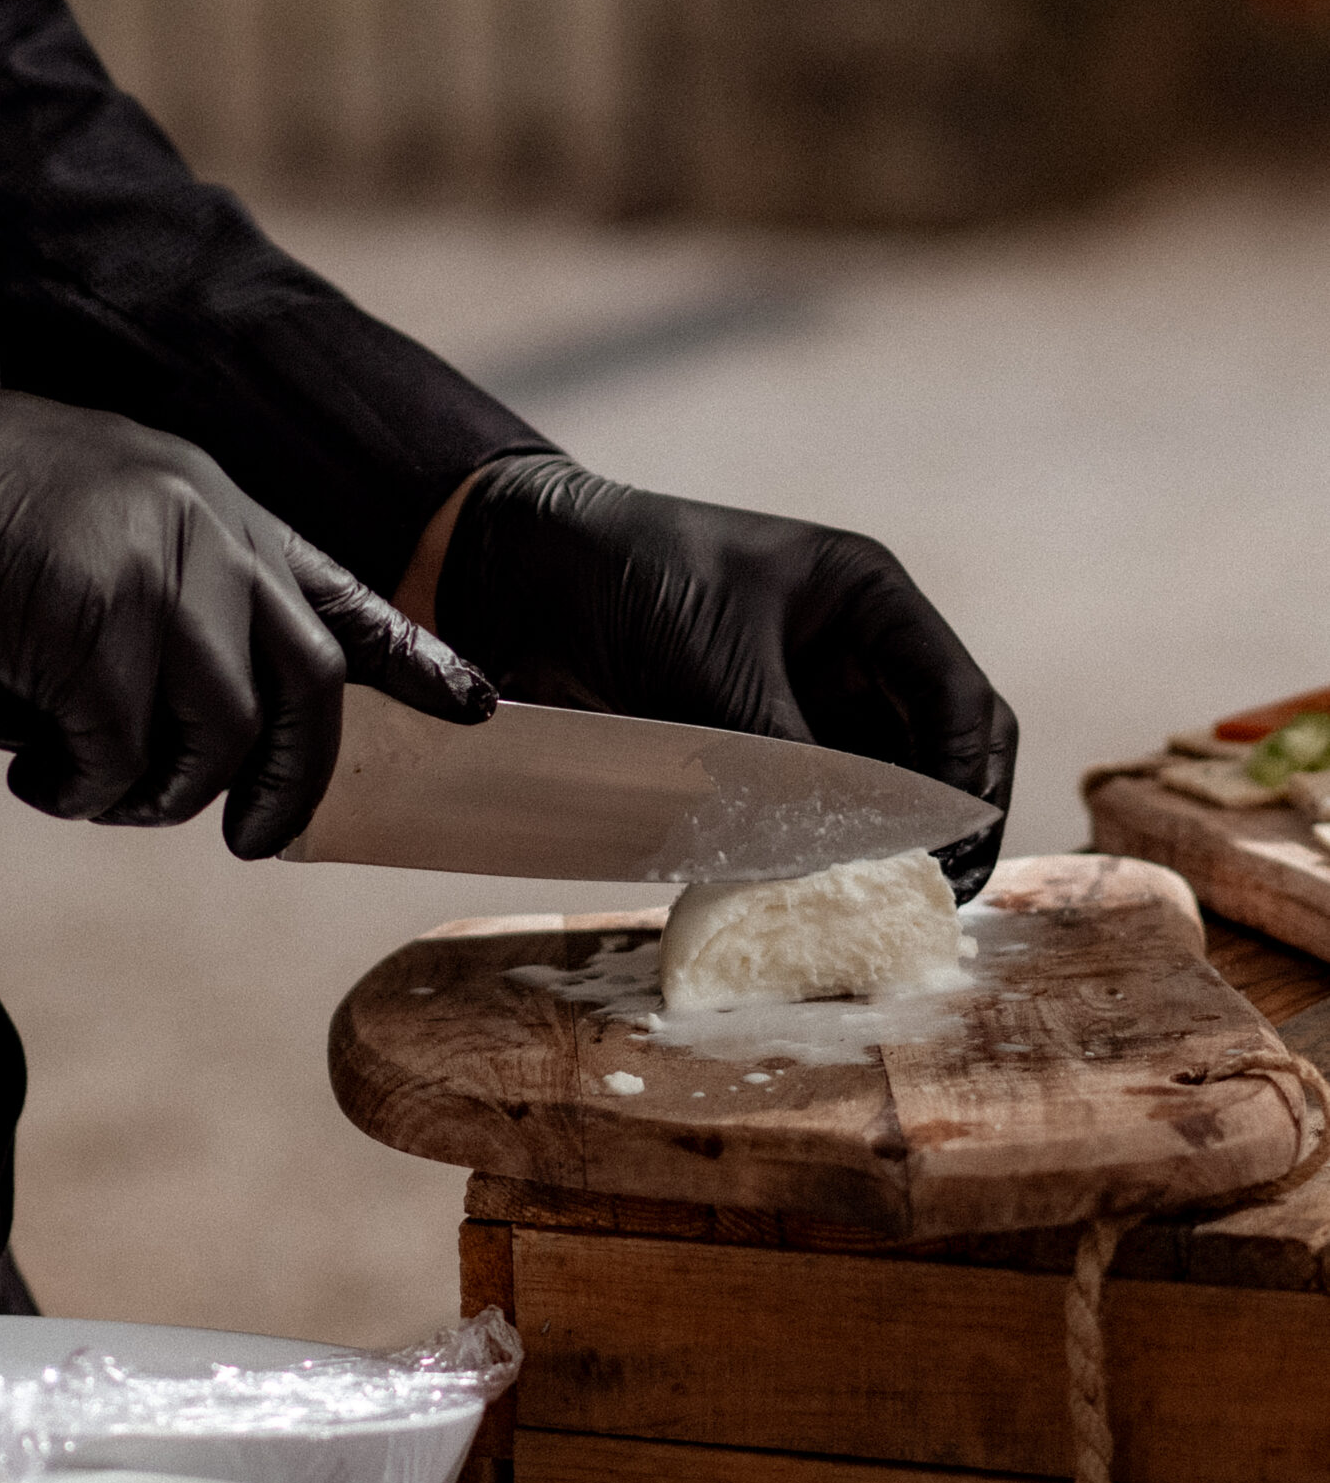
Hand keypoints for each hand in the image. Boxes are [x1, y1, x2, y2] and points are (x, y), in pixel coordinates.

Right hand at [0, 349, 494, 854]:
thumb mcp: (89, 514)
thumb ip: (164, 585)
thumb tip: (205, 710)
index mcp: (208, 500)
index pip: (338, 591)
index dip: (411, 658)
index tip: (475, 706)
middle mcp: (201, 528)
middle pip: (307, 685)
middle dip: (292, 782)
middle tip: (254, 838)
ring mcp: (151, 572)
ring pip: (219, 735)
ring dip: (159, 793)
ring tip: (92, 785)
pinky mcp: (91, 623)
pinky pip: (122, 754)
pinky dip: (84, 789)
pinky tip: (38, 774)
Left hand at [435, 455, 1015, 897]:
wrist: (517, 572)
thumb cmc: (627, 576)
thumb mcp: (716, 663)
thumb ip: (782, 757)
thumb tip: (837, 852)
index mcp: (867, 602)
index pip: (958, 701)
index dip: (965, 784)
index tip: (946, 857)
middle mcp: (849, 654)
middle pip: (934, 754)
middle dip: (933, 828)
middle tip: (925, 904)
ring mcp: (800, 702)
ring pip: (870, 791)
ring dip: (873, 847)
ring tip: (866, 911)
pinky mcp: (748, 747)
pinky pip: (803, 807)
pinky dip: (810, 849)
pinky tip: (800, 892)